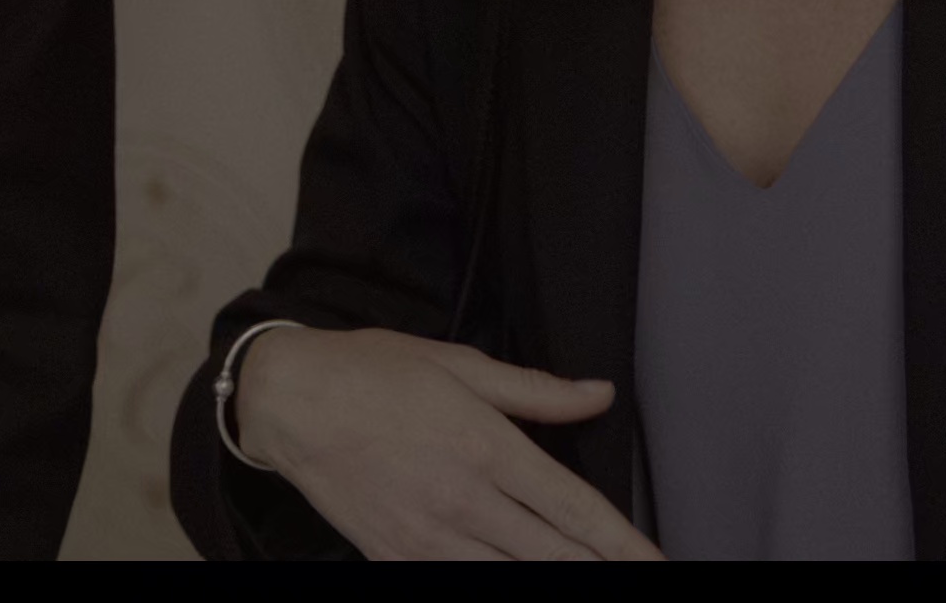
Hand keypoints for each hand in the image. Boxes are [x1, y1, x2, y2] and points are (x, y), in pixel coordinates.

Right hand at [232, 325, 660, 560]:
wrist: (289, 402)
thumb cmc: (370, 374)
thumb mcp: (459, 365)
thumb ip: (535, 390)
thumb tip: (597, 393)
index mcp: (485, 446)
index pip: (574, 508)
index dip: (623, 542)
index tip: (655, 561)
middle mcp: (463, 499)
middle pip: (554, 555)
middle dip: (602, 569)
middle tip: (642, 577)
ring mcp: (428, 538)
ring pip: (512, 578)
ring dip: (557, 580)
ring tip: (591, 580)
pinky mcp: (396, 558)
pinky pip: (459, 584)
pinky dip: (496, 587)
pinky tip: (518, 580)